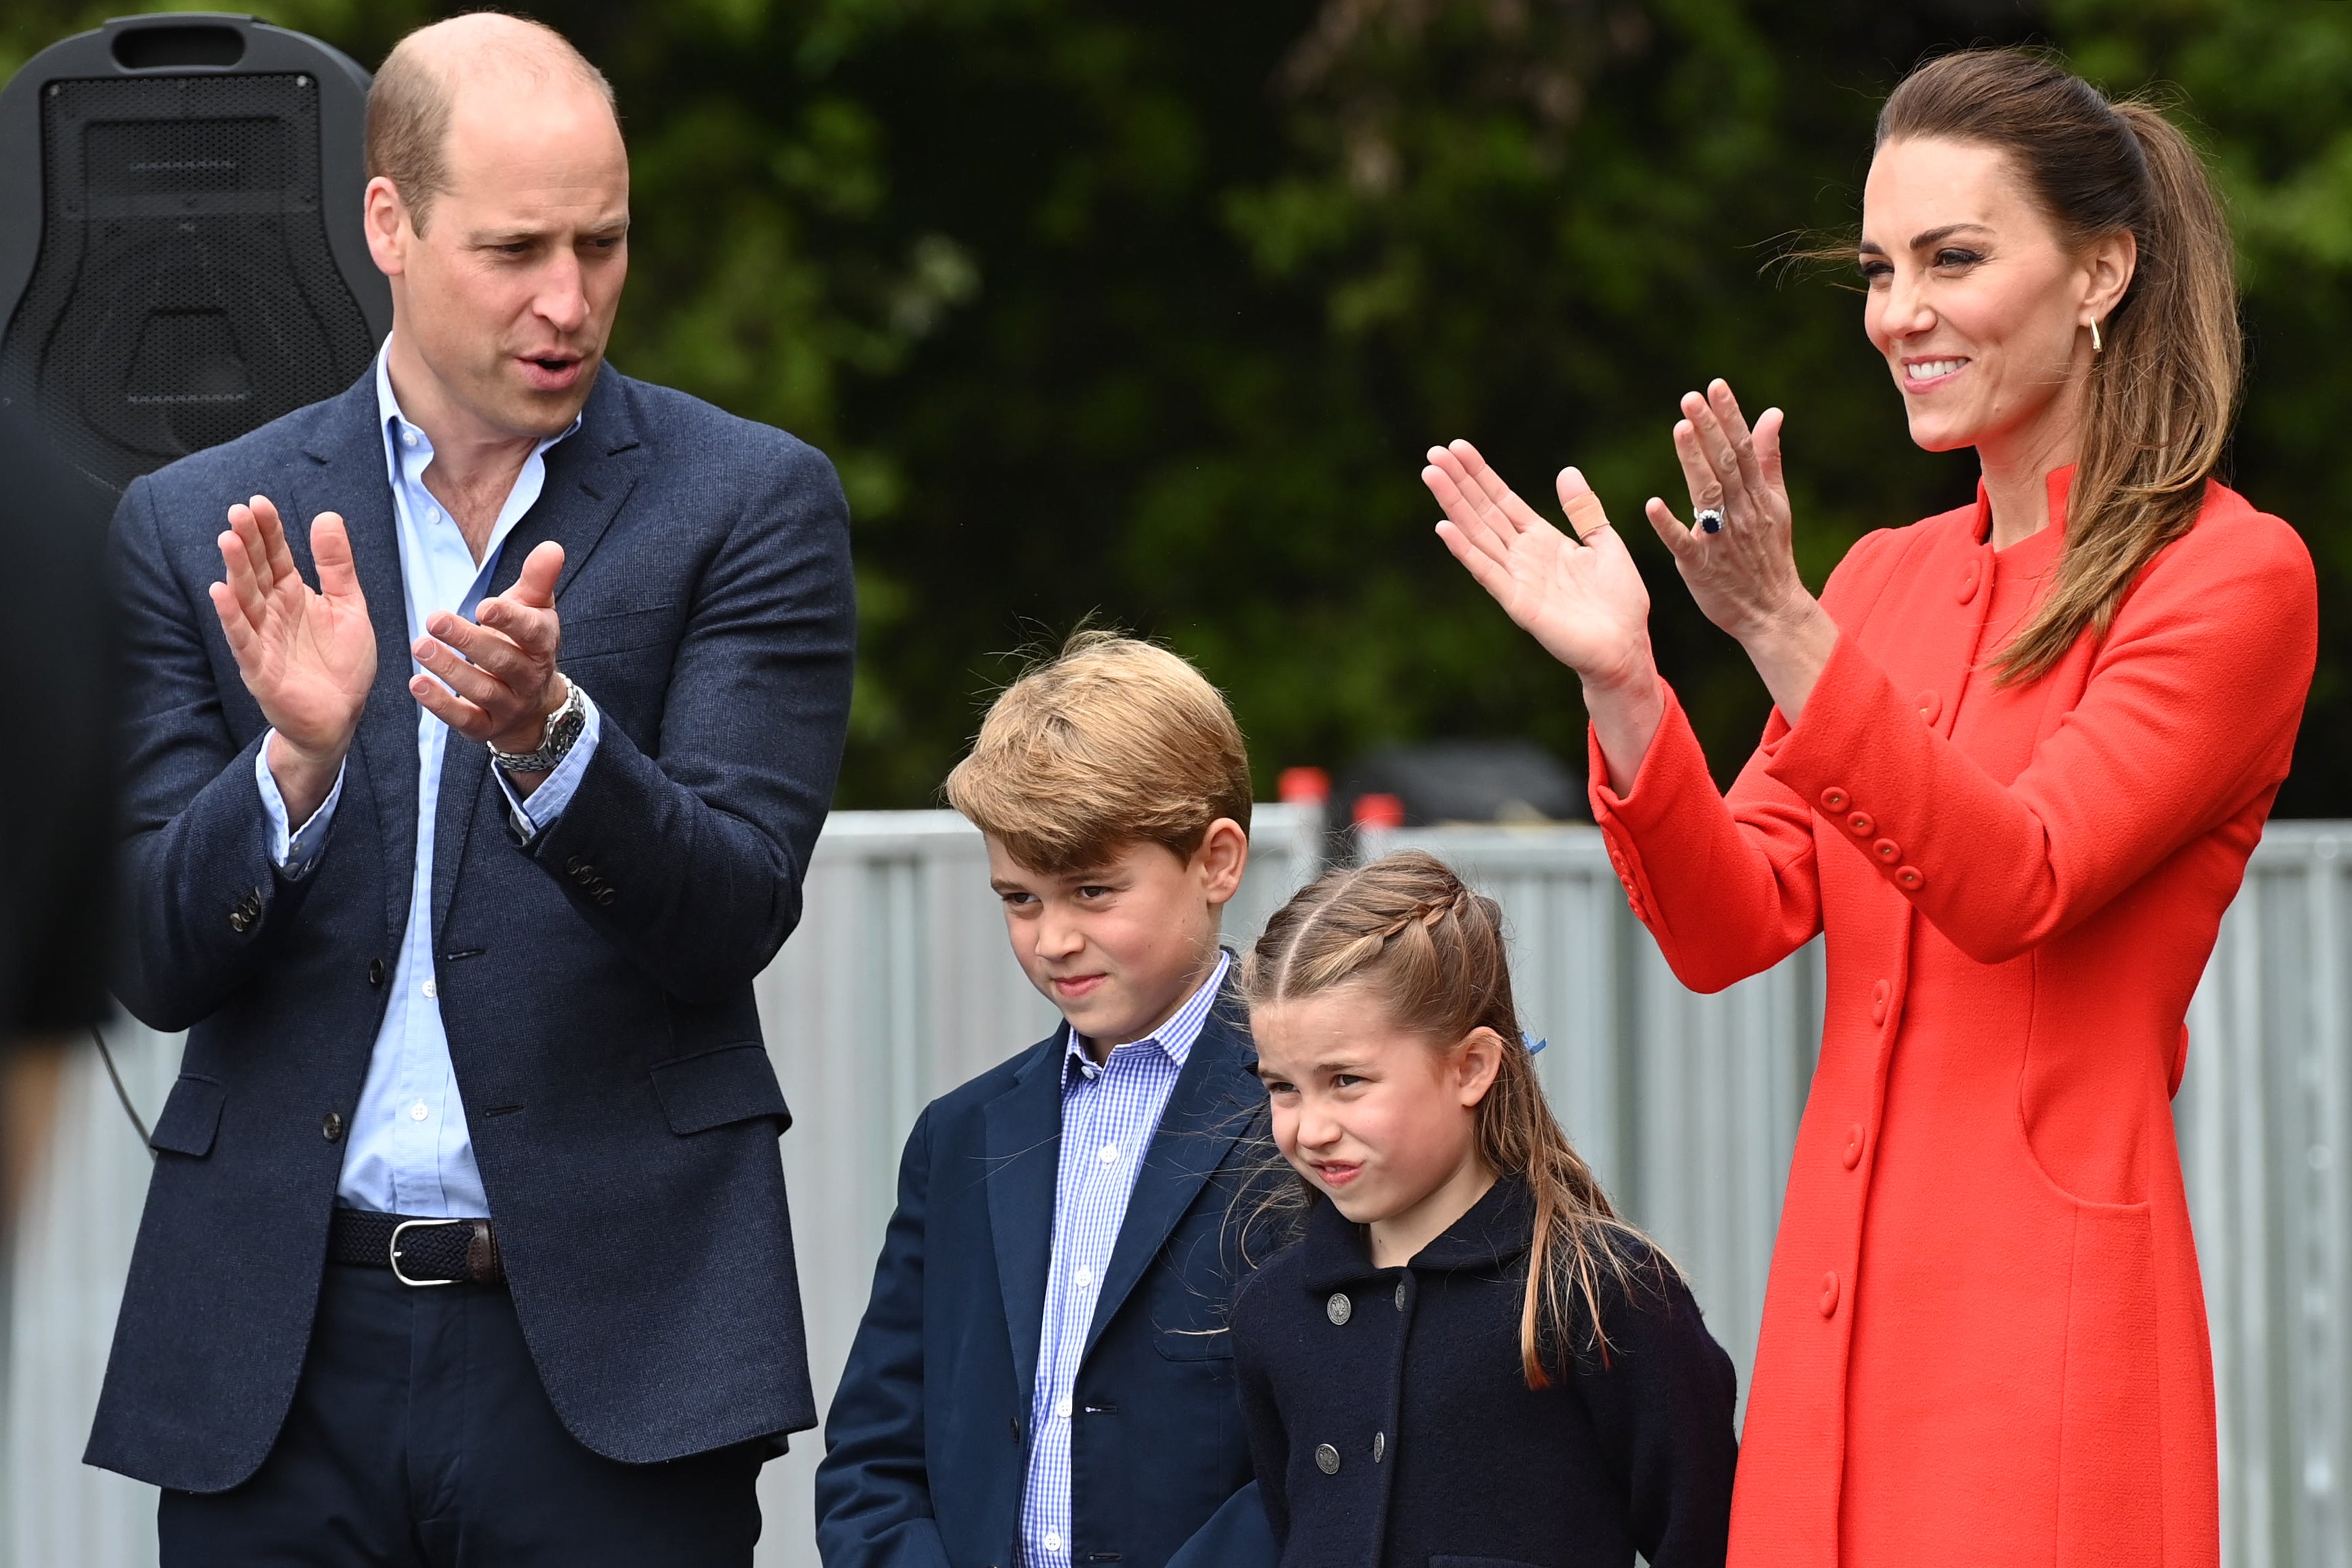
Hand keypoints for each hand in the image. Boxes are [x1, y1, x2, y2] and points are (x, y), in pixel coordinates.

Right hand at [208, 496, 375, 818]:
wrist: (342, 716)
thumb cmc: (342, 664)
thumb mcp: (349, 607)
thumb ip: (337, 566)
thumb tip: (328, 517)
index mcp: (294, 596)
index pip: (276, 556)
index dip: (269, 531)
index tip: (260, 503)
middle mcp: (273, 613)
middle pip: (256, 571)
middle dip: (248, 542)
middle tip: (240, 512)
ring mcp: (263, 639)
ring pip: (245, 599)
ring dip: (235, 570)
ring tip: (228, 539)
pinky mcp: (259, 667)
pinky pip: (243, 639)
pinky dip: (232, 617)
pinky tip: (221, 592)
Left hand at [410, 540, 566, 760]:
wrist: (532, 703)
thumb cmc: (524, 643)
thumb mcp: (534, 609)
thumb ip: (538, 578)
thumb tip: (552, 547)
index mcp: (542, 643)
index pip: (531, 632)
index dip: (509, 620)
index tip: (484, 607)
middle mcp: (529, 677)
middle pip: (502, 660)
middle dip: (468, 640)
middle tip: (434, 620)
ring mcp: (509, 705)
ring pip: (482, 689)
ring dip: (450, 669)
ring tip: (420, 646)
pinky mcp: (486, 727)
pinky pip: (465, 718)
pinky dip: (441, 704)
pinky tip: (418, 684)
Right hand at [1423, 440, 1656, 693]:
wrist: (1626, 647)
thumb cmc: (1619, 602)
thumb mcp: (1605, 544)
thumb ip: (1583, 511)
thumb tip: (1566, 471)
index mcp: (1542, 540)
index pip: (1503, 500)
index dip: (1481, 474)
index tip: (1458, 448)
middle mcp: (1523, 556)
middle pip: (1483, 511)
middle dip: (1459, 482)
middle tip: (1433, 452)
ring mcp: (1516, 578)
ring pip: (1477, 533)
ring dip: (1453, 505)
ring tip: (1431, 475)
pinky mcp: (1517, 602)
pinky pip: (1486, 571)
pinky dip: (1464, 549)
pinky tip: (1444, 527)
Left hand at [1643, 380, 1815, 644]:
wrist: (1771, 611)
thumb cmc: (1768, 554)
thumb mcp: (1776, 505)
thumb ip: (1768, 459)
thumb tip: (1772, 413)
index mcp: (1758, 496)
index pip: (1743, 448)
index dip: (1730, 416)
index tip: (1715, 386)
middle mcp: (1741, 512)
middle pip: (1725, 464)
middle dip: (1709, 429)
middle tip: (1690, 397)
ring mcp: (1722, 539)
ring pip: (1707, 495)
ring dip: (1693, 461)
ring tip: (1679, 428)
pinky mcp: (1701, 566)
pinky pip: (1684, 543)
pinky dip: (1669, 525)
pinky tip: (1653, 504)